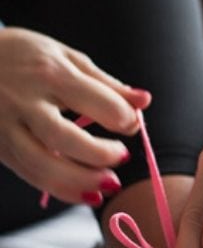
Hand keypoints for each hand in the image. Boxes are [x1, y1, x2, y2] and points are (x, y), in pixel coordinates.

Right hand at [0, 27, 150, 204]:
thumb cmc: (24, 56)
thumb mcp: (66, 57)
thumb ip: (106, 83)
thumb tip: (144, 101)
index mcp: (49, 72)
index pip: (91, 99)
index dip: (120, 116)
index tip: (131, 124)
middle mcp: (25, 101)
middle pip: (64, 138)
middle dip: (100, 154)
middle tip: (122, 156)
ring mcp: (8, 127)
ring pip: (42, 166)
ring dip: (81, 182)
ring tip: (109, 183)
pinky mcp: (0, 148)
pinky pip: (30, 175)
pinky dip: (60, 189)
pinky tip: (85, 191)